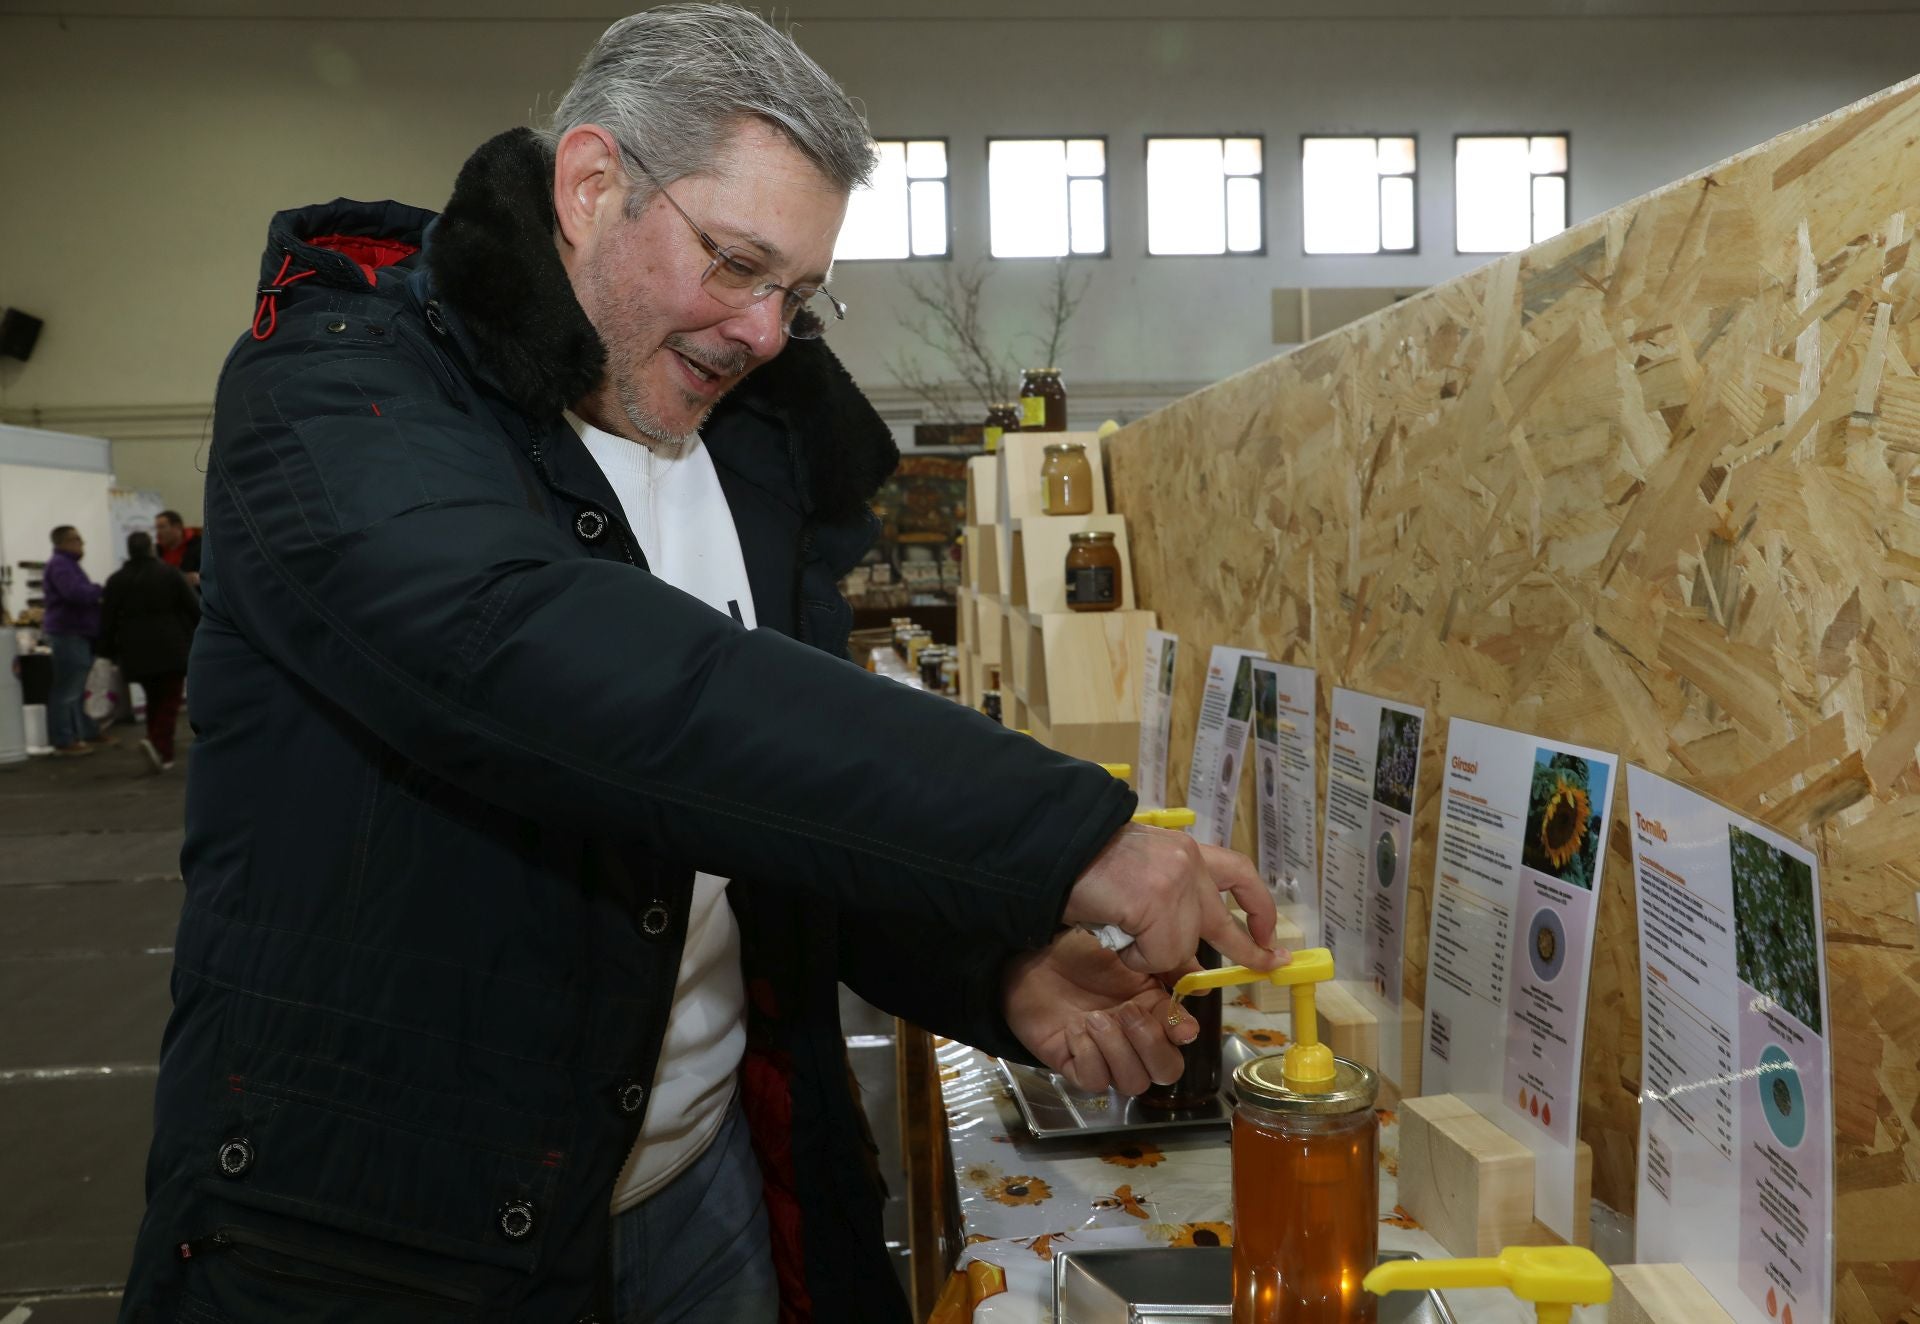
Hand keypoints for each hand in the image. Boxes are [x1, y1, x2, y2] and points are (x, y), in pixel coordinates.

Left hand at [1002, 929, 1197, 1094]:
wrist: (1032, 958)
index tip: (1178, 1025)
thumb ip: (1165, 965)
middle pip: (1165, 1072)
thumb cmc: (1079, 952)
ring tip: (1094, 1018)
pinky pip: (1095, 1081)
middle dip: (1151, 1046)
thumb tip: (1200, 985)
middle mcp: (1132, 1040)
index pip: (1180, 1039)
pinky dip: (1088, 1055)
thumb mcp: (1126, 949)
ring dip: (1117, 1050)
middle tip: (1127, 1012)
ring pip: (1132, 1082)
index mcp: (1151, 1013)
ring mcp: (1104, 1056)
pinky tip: (1074, 1029)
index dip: (1181, 1035)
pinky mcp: (1074, 1066)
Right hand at [1061, 823, 1284, 975]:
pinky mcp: (1159, 906)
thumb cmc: (1084, 863)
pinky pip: (1153, 956)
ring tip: (1118, 930)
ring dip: (1147, 952)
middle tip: (1271, 963)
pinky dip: (1132, 956)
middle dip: (1250, 949)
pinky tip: (1114, 932)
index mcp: (1182, 850)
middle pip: (1223, 923)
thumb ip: (1170, 907)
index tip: (1268, 932)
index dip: (1258, 906)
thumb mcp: (1140, 878)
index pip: (1237, 872)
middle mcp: (1186, 862)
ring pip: (1179, 947)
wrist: (1055, 848)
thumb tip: (1189, 961)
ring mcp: (1175, 884)